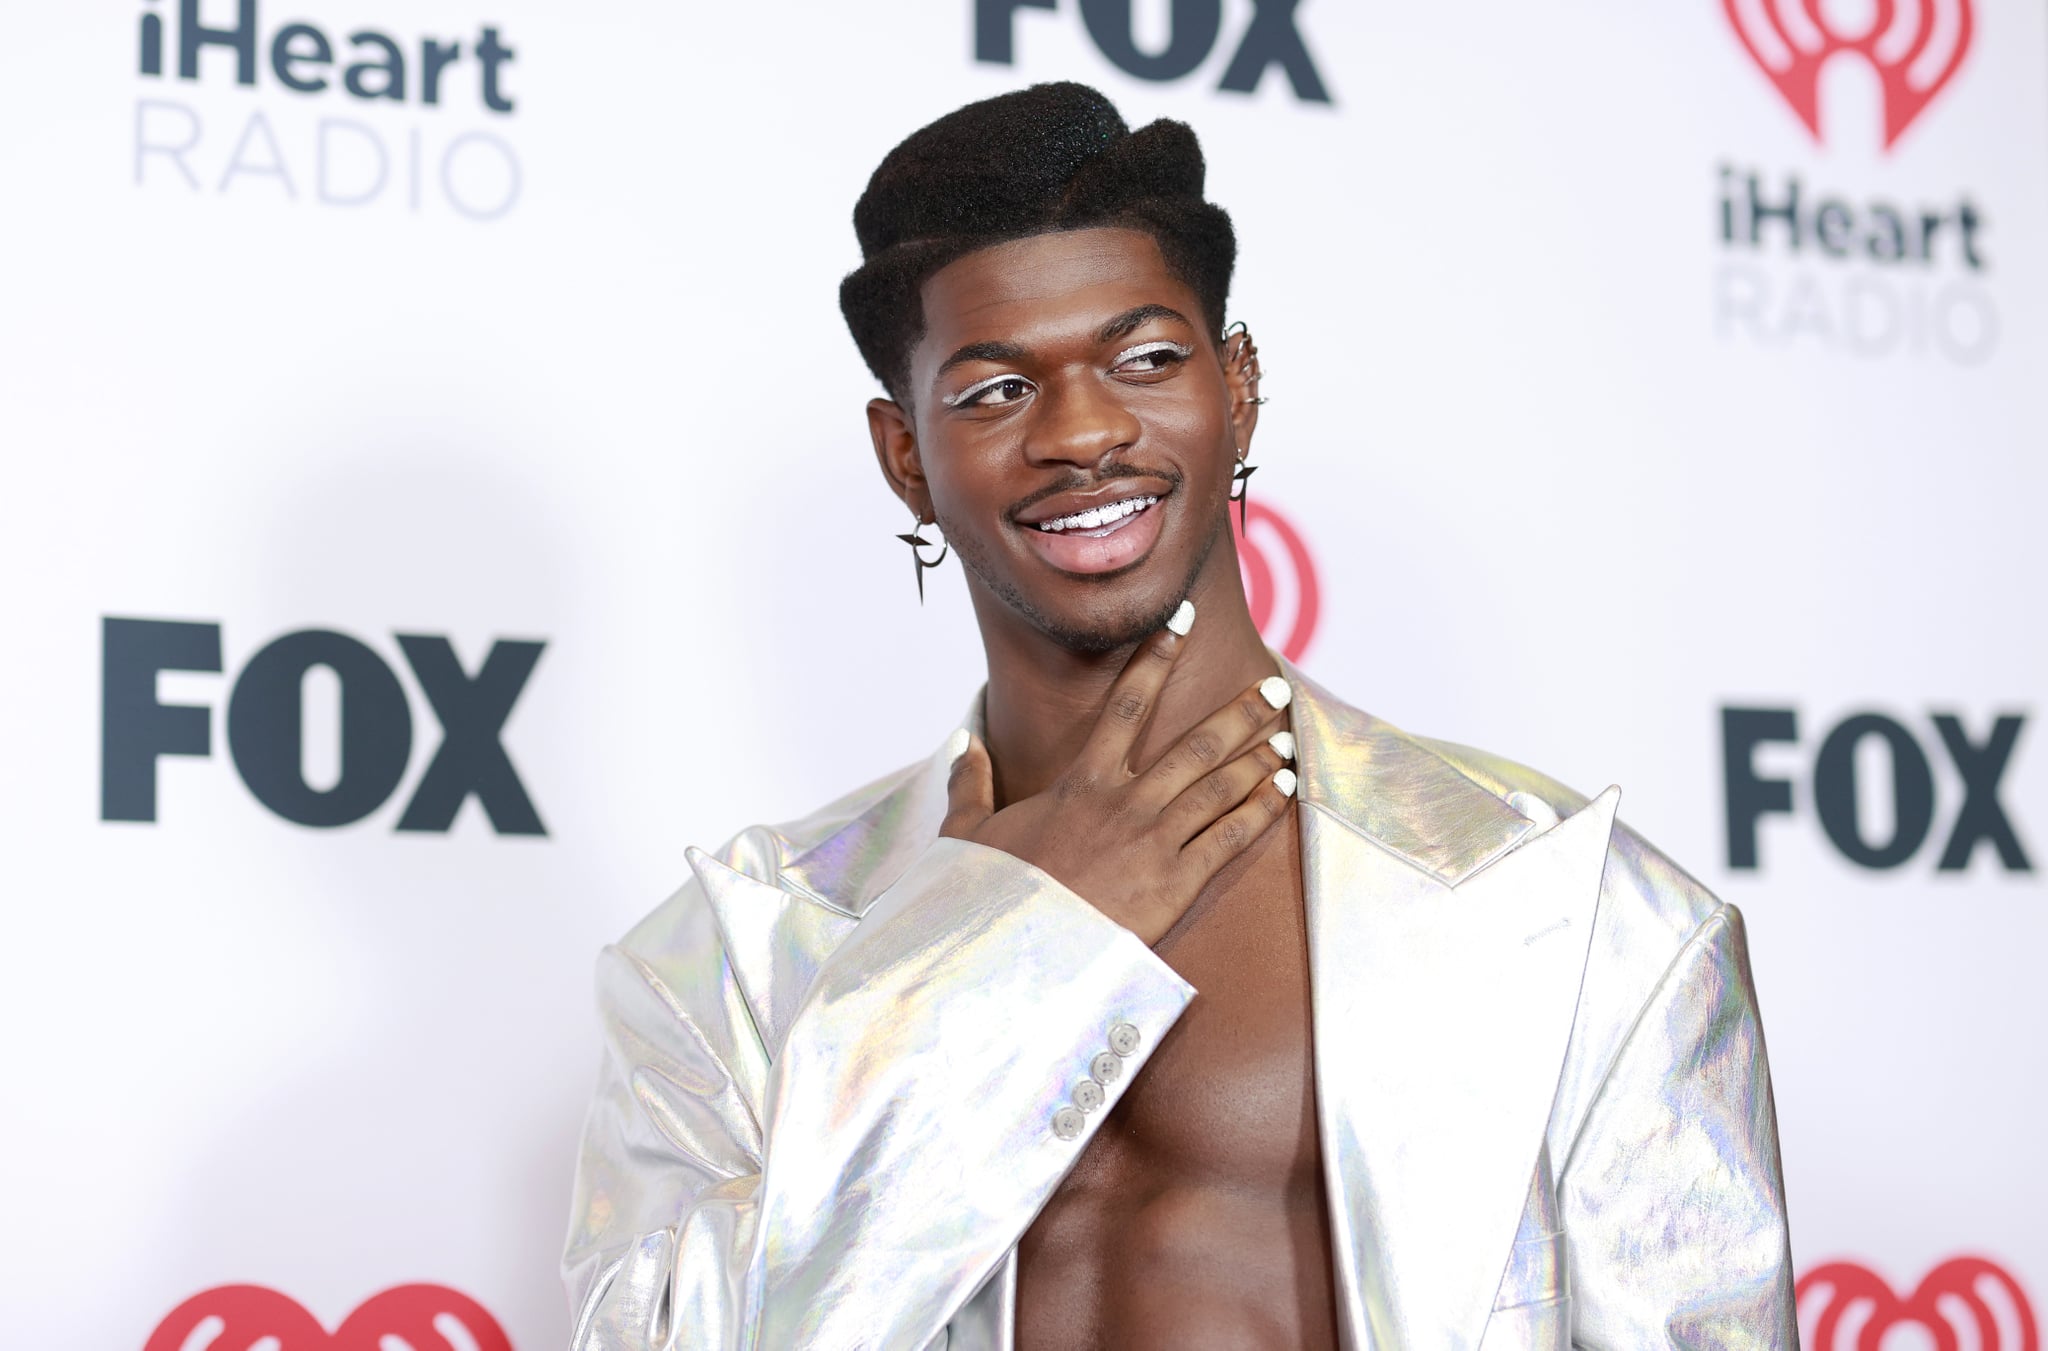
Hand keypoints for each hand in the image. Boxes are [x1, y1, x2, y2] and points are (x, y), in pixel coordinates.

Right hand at [939, 607, 1296, 945]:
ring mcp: (1154, 842)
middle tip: (1272, 683)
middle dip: (1240, 712)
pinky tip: (1285, 790)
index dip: (1156, 658)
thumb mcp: (968, 836)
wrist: (1013, 953)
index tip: (1182, 622)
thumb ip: (970, 785)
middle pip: (1195, 744)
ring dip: (1258, 758)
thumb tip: (965, 744)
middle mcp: (1125, 803)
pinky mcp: (1175, 884)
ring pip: (1219, 786)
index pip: (1126, 705)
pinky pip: (1229, 838)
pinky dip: (1261, 810)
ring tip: (1287, 737)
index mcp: (1081, 784)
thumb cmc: (990, 898)